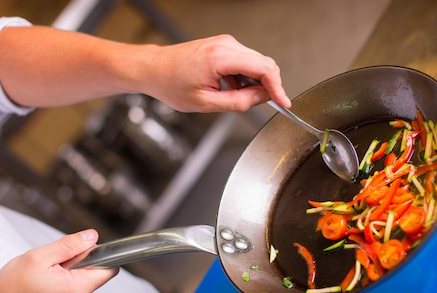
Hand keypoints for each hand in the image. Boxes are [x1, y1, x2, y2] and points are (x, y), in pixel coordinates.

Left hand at [0, 26, 289, 112]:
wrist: (152, 69)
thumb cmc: (171, 85)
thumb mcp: (205, 103)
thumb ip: (237, 102)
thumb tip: (261, 99)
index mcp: (222, 58)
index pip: (264, 68)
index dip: (277, 87)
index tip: (283, 102)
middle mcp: (226, 45)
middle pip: (263, 63)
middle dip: (266, 86)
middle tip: (260, 105)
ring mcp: (224, 43)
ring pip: (254, 63)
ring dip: (252, 83)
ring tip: (232, 98)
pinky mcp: (221, 46)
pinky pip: (243, 62)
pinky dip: (242, 78)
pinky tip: (228, 89)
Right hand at [0, 229, 117, 292]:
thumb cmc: (11, 292)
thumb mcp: (38, 258)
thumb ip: (69, 245)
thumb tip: (92, 236)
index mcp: (78, 289)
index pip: (110, 266)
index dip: (97, 251)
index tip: (77, 248)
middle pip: (95, 269)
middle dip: (76, 258)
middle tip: (50, 262)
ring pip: (82, 275)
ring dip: (66, 268)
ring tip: (42, 274)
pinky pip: (73, 285)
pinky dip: (61, 278)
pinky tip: (42, 282)